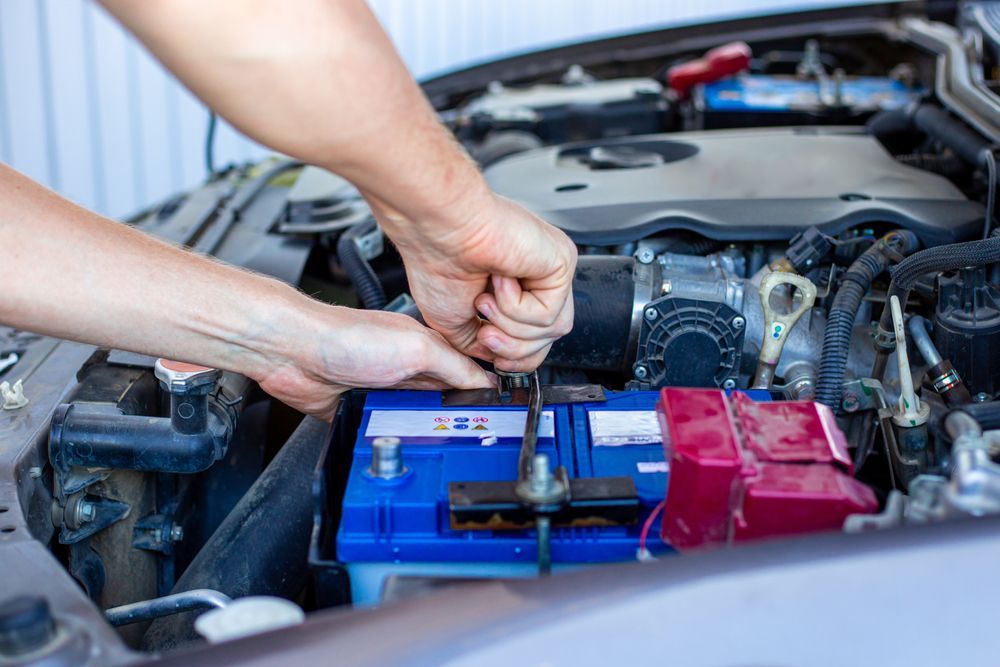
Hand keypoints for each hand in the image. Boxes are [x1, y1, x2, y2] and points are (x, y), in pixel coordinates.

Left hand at [254, 304, 492, 420]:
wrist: (292, 353)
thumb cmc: (346, 337)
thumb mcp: (417, 347)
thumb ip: (454, 365)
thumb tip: (488, 382)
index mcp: (425, 347)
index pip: (466, 372)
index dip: (484, 391)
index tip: (501, 413)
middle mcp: (406, 368)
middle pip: (443, 400)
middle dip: (457, 417)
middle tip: (473, 436)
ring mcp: (382, 391)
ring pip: (416, 420)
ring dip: (423, 430)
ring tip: (437, 442)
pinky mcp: (359, 411)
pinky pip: (384, 430)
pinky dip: (391, 437)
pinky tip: (400, 443)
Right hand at [375, 193, 576, 371]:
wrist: (438, 230)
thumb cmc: (437, 262)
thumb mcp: (455, 322)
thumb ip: (482, 343)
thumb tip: (498, 362)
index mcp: (515, 286)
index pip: (536, 338)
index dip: (516, 358)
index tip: (493, 357)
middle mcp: (537, 276)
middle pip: (546, 339)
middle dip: (513, 349)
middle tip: (485, 333)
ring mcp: (551, 268)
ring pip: (551, 330)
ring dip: (511, 327)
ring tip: (484, 301)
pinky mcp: (561, 262)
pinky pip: (549, 314)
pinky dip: (517, 308)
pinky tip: (499, 281)